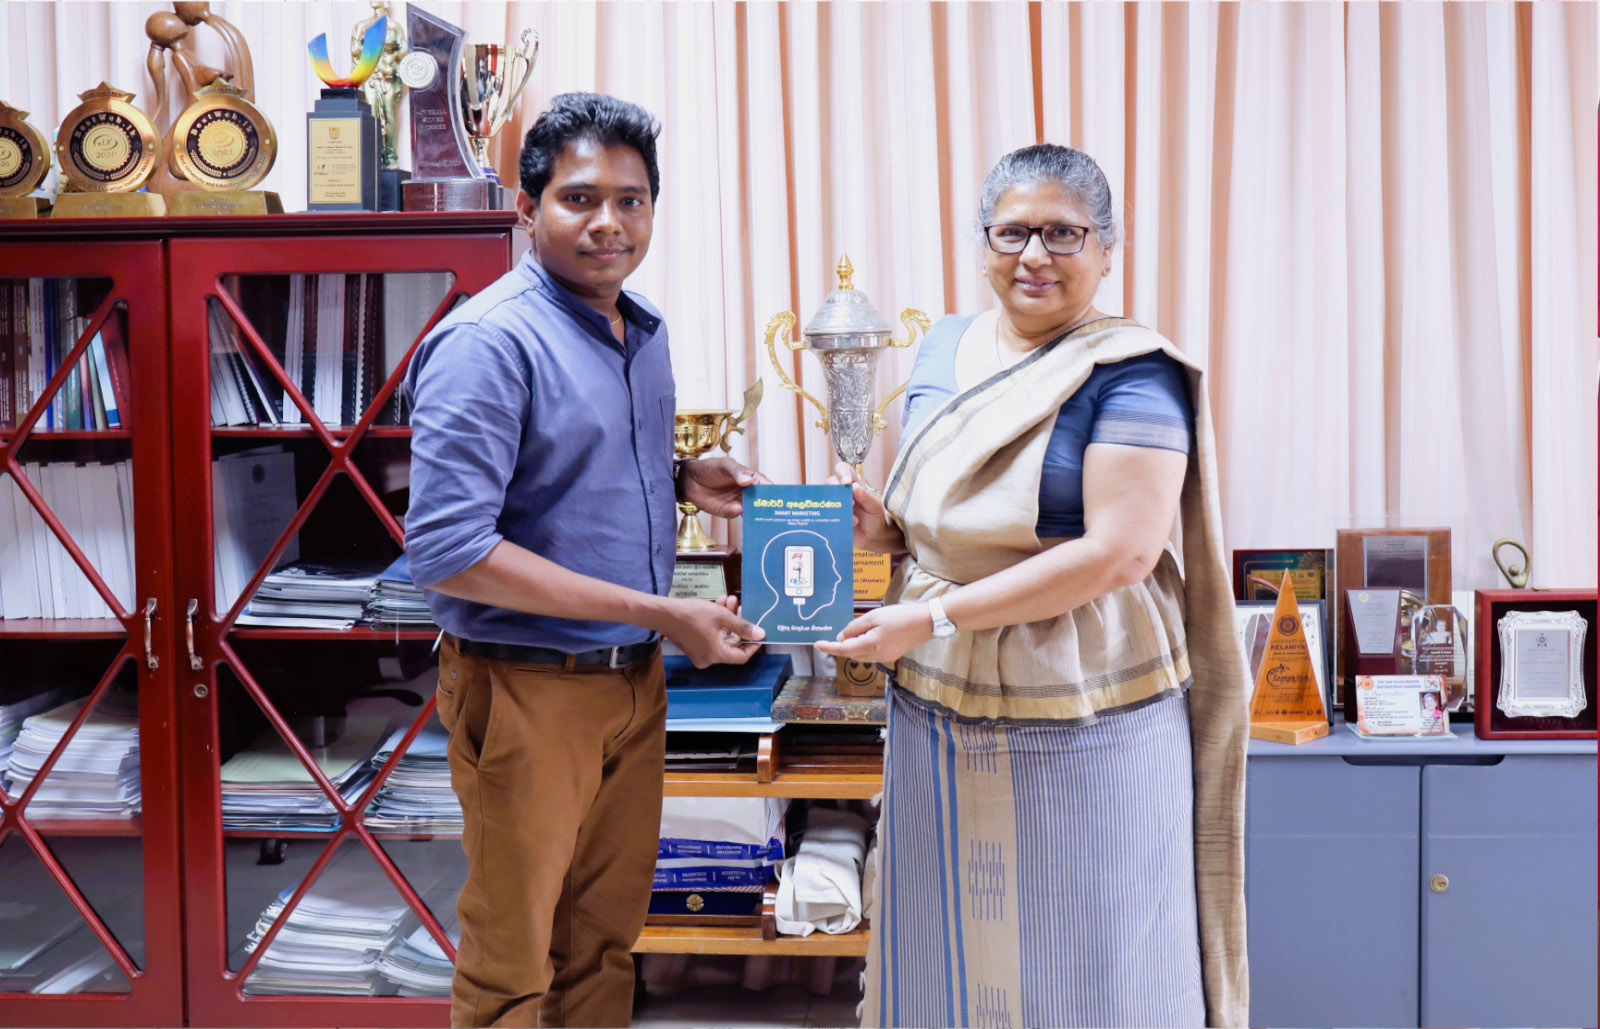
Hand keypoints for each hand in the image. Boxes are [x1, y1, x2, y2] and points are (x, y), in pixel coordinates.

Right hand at [660, 595, 764, 667]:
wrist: (663, 614)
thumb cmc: (691, 614)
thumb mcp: (721, 616)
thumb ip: (742, 626)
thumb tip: (760, 634)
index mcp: (716, 655)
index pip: (742, 656)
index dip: (752, 644)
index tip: (758, 631)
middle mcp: (709, 659)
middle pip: (731, 644)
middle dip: (737, 624)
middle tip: (738, 605)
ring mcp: (700, 654)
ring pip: (721, 638)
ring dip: (727, 620)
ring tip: (728, 600)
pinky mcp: (694, 648)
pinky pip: (711, 638)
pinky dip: (716, 624)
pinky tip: (718, 605)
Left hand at [680, 456, 772, 518]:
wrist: (690, 480)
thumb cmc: (709, 468)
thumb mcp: (724, 465)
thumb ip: (736, 472)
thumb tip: (748, 481)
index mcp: (751, 478)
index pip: (766, 486)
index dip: (774, 493)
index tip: (781, 500)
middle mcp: (748, 492)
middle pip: (762, 502)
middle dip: (769, 509)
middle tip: (776, 515)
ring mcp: (739, 503)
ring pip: (753, 512)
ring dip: (758, 517)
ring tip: (764, 521)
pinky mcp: (729, 512)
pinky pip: (739, 518)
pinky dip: (744, 521)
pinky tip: (747, 520)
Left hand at [814, 602, 931, 664]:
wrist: (926, 622)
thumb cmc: (900, 616)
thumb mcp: (874, 616)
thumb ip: (855, 627)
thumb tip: (841, 637)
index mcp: (870, 645)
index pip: (843, 649)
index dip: (828, 647)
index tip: (817, 645)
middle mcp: (876, 655)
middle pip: (851, 653)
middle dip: (842, 645)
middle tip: (838, 634)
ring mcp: (885, 657)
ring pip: (861, 655)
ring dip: (854, 646)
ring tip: (855, 631)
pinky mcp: (892, 655)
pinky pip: (871, 654)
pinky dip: (864, 646)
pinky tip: (868, 635)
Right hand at [828, 462, 902, 553]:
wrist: (873, 536)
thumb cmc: (874, 517)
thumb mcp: (875, 507)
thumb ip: (866, 497)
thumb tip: (853, 486)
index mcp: (853, 484)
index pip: (843, 469)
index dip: (842, 472)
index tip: (846, 482)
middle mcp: (840, 492)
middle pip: (830, 482)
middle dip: (838, 491)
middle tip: (851, 504)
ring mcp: (834, 505)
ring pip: (825, 499)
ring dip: (837, 508)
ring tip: (853, 520)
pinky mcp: (830, 518)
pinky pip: (824, 516)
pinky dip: (834, 521)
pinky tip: (846, 527)